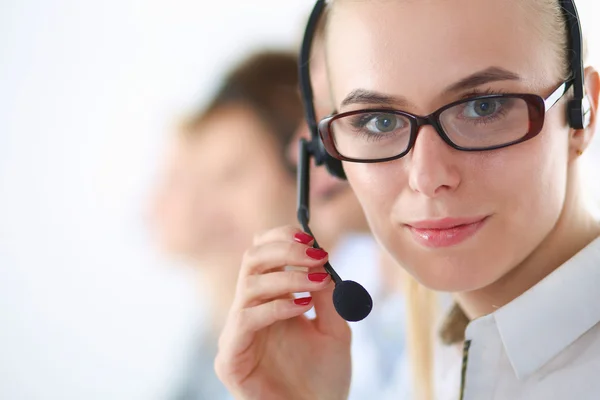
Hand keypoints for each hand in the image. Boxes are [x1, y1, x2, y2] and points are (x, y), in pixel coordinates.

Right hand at [215, 226, 351, 399]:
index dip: (280, 238)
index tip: (311, 238)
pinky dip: (275, 307)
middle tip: (317, 255)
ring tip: (317, 283)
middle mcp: (250, 309)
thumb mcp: (335, 328)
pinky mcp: (230, 358)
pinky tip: (302, 307)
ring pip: (249, 285)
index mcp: (269, 299)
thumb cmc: (324, 376)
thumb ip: (328, 296)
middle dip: (285, 251)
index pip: (261, 253)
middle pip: (251, 260)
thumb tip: (321, 260)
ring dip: (286, 277)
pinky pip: (245, 319)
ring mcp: (237, 332)